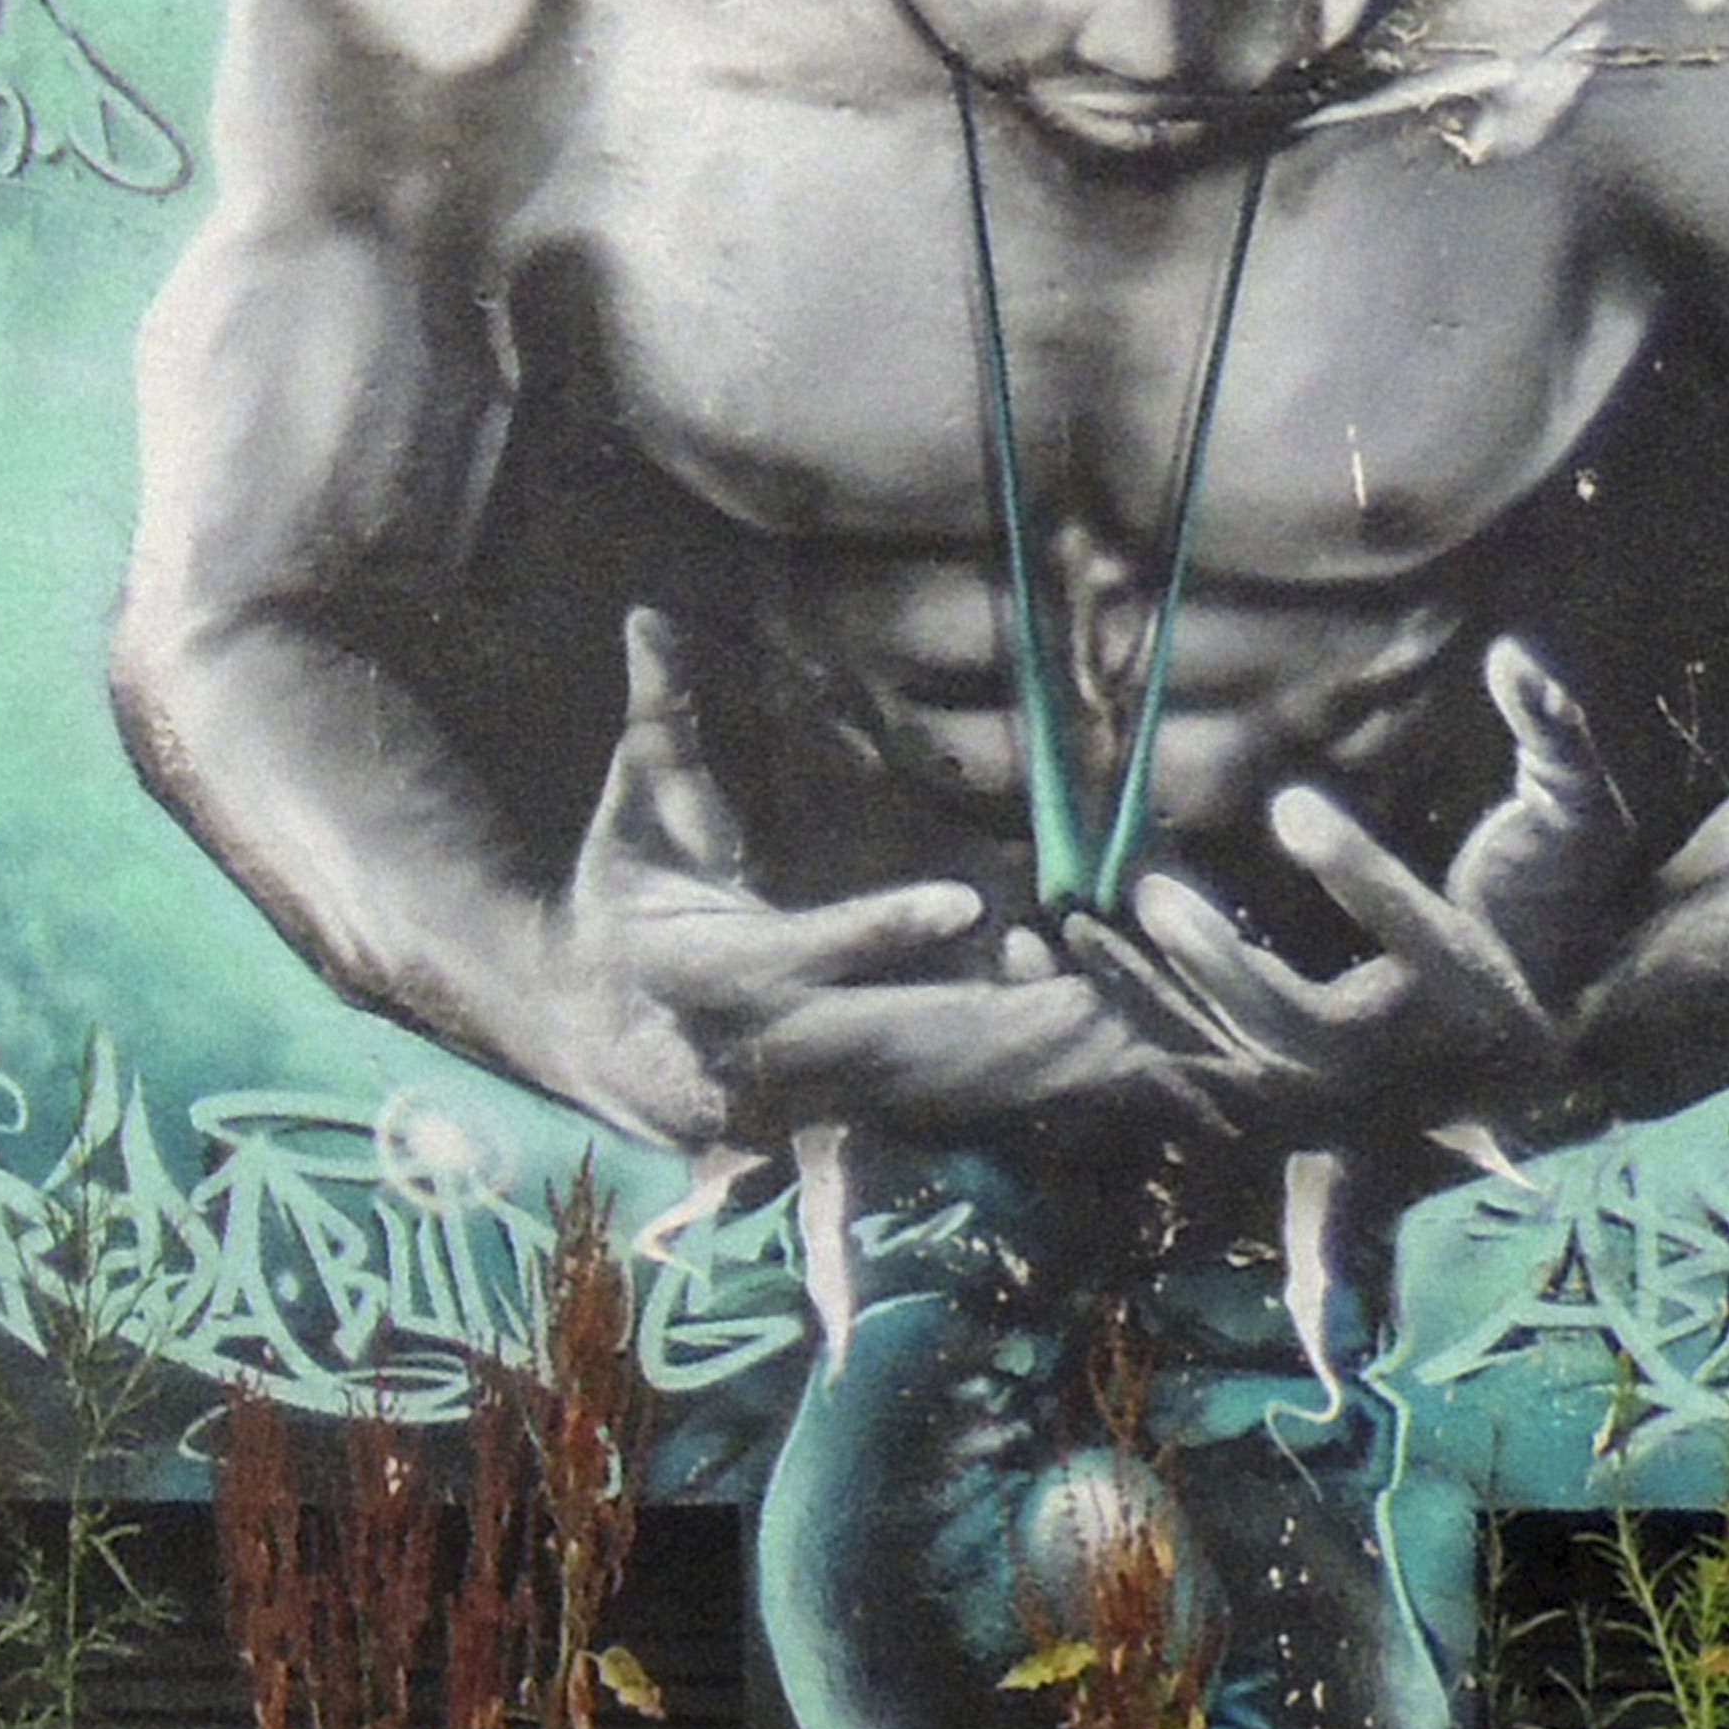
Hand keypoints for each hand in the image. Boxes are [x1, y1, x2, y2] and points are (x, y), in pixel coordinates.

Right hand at [551, 608, 1167, 1147]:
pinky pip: (953, 1102)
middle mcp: (769, 1042)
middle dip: (996, 1016)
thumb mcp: (632, 816)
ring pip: (937, 1079)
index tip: (961, 901)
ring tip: (1119, 1011)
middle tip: (1087, 979)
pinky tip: (1096, 1047)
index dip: (879, 931)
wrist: (608, 1032)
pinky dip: (1022, 1080)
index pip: (802, 950)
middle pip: (895, 1036)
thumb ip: (658, 729)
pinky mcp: (857, 1109)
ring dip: (1028, 1052)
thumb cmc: (626, 903)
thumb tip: (647, 619)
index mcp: (710, 966)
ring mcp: (817, 1089)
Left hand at [1056, 639, 1640, 1150]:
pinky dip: (1140, 1012)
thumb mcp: (1577, 812)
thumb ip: (1556, 738)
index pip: (1423, 940)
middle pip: (1314, 1033)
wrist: (1538, 1017)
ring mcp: (1353, 1075)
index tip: (1288, 800)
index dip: (1358, 874)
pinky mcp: (1301, 1075)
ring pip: (1244, 1060)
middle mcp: (1415, 1046)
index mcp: (1484, 982)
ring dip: (1162, 995)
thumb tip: (1512, 653)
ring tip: (1084, 923)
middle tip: (1154, 891)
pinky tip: (1068, 951)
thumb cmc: (1552, 894)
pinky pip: (1208, 1057)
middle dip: (1230, 970)